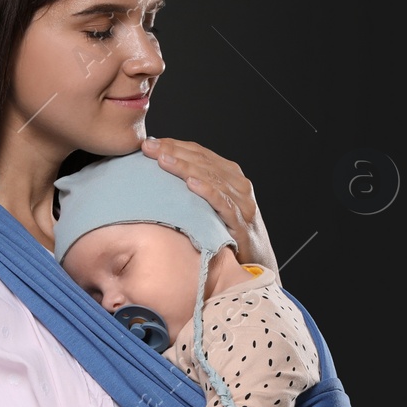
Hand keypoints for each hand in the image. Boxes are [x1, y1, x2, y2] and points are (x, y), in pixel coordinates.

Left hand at [140, 137, 276, 271]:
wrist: (257, 263)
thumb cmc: (228, 233)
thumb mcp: (212, 205)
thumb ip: (196, 188)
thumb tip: (162, 174)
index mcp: (231, 176)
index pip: (200, 153)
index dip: (175, 145)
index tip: (150, 143)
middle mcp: (239, 185)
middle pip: (203, 162)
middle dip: (174, 152)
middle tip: (149, 147)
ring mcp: (242, 204)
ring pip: (211, 179)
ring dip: (185, 167)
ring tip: (163, 159)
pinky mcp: (241, 224)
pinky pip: (223, 204)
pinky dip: (207, 191)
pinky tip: (190, 183)